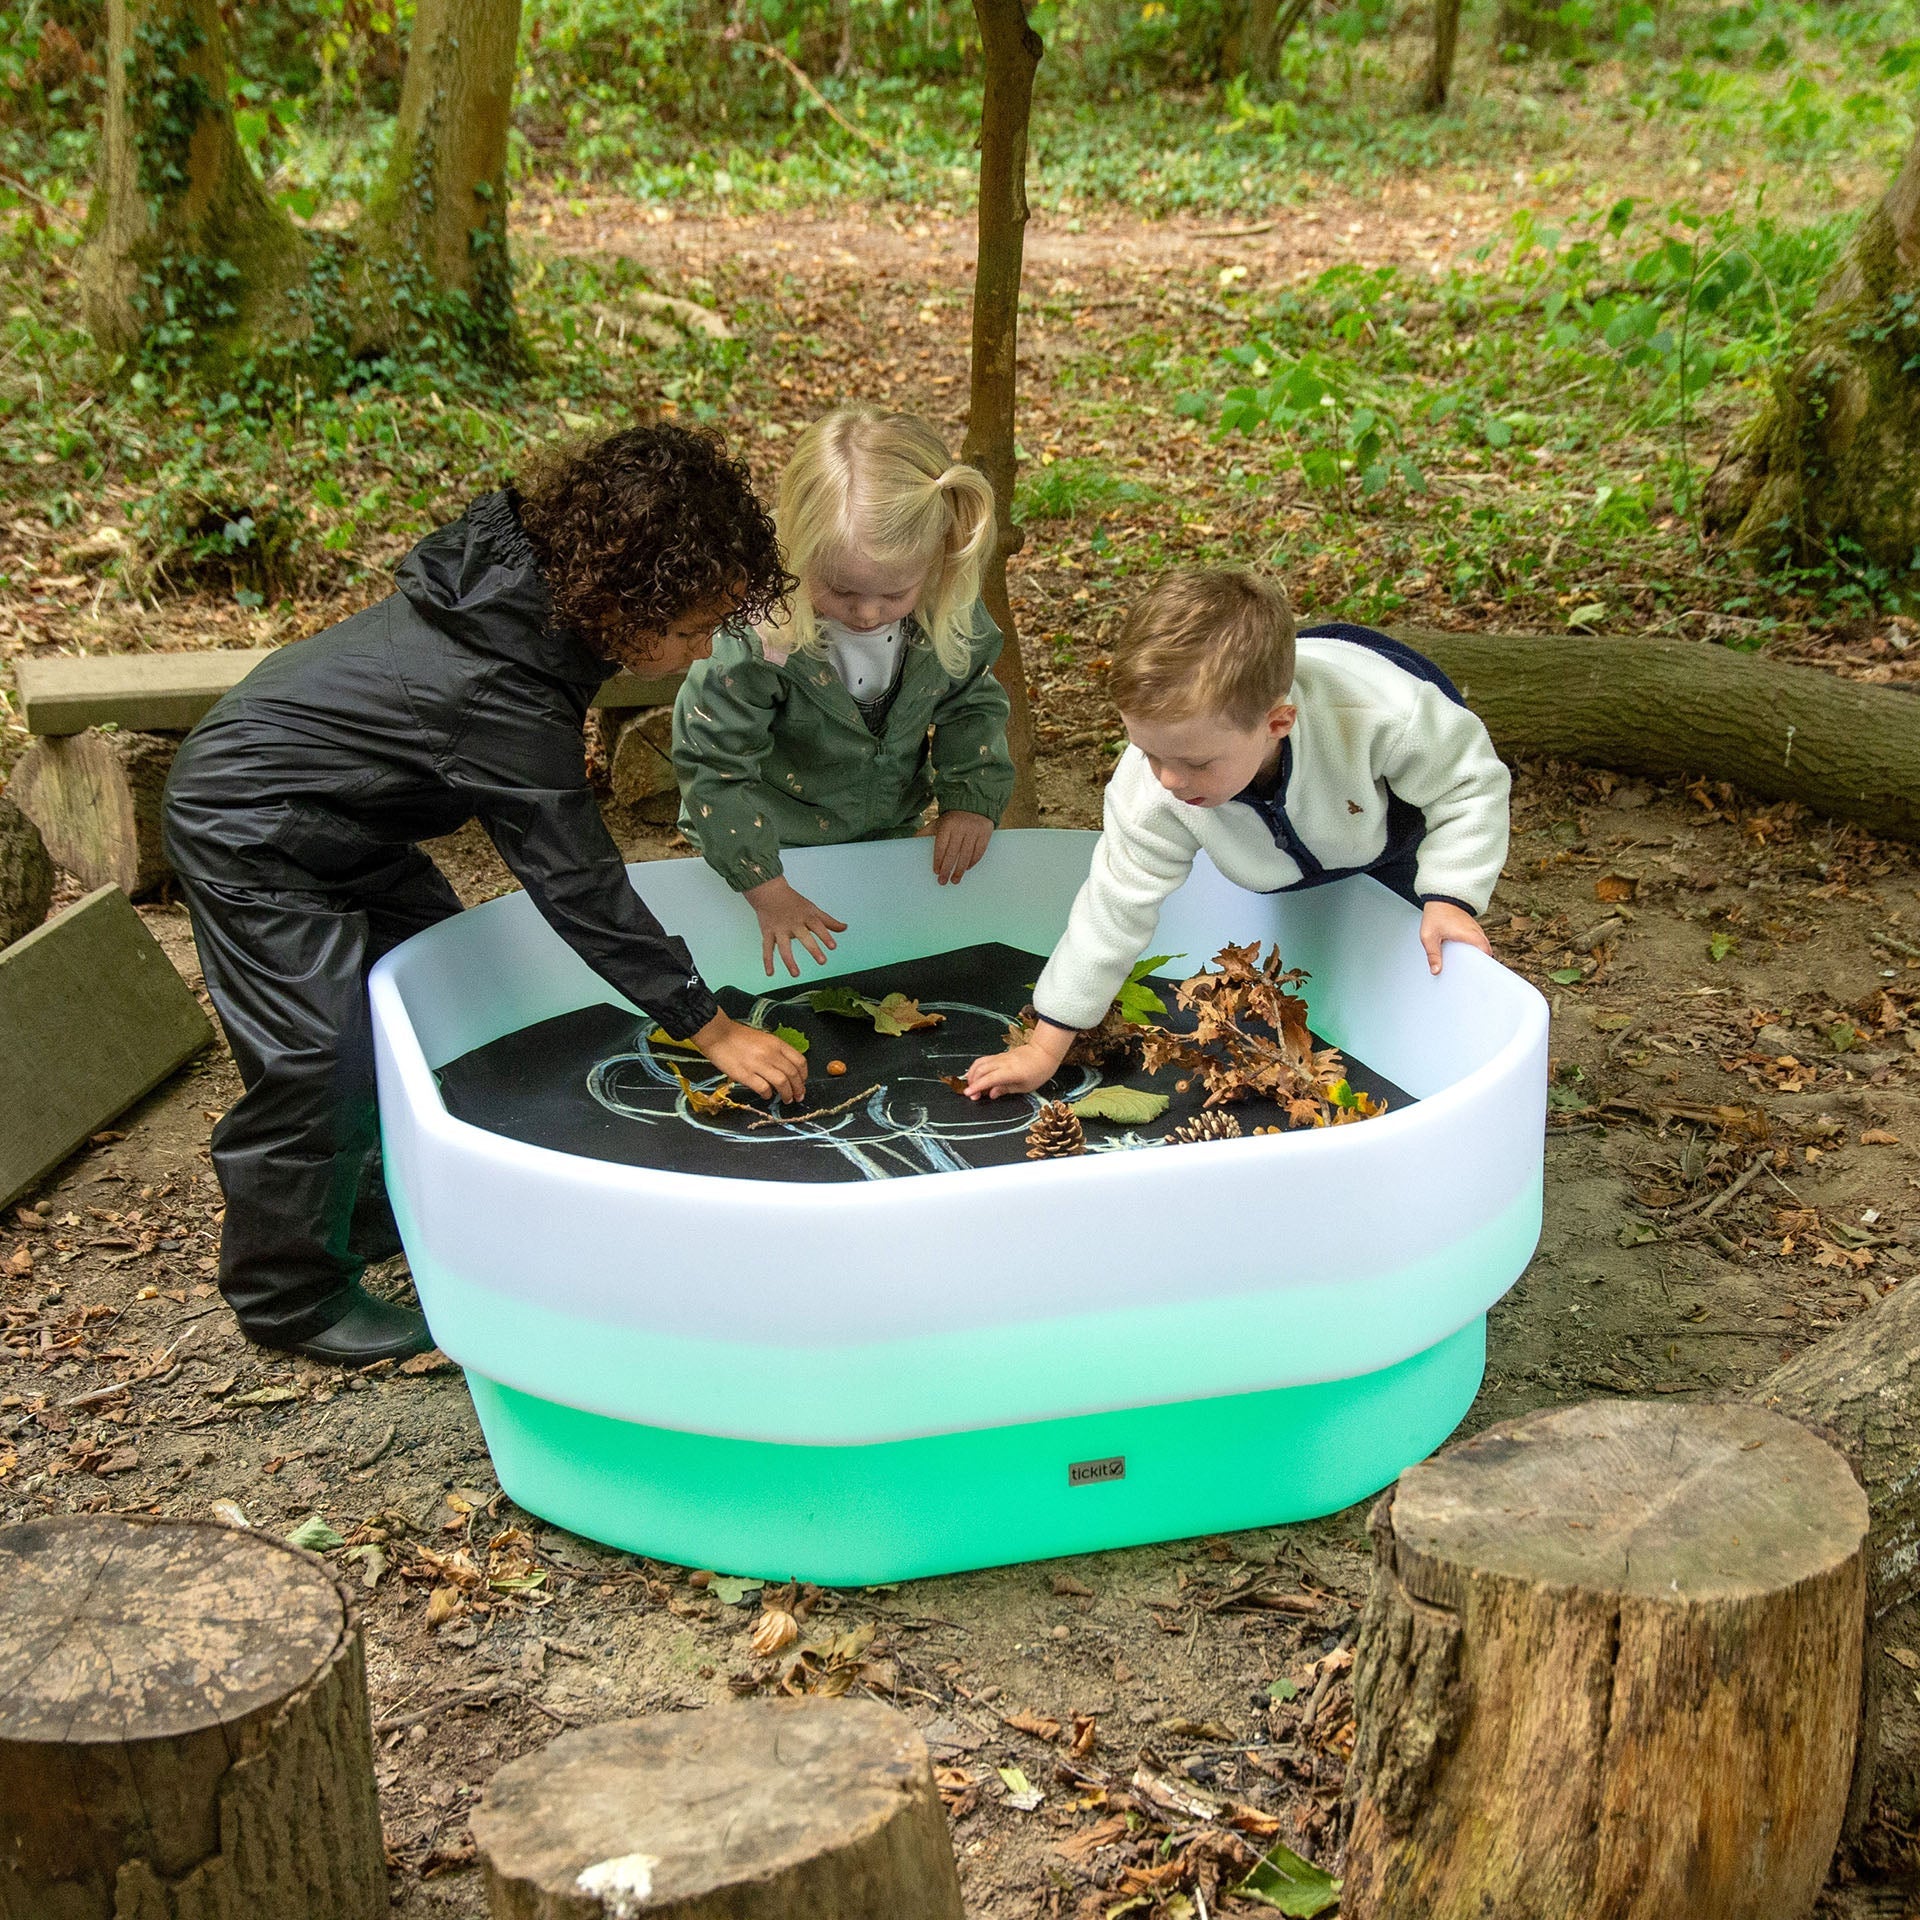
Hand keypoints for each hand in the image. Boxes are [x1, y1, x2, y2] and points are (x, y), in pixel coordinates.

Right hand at [690, 1010, 807, 1104]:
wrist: (718, 1034)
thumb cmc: (739, 1037)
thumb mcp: (764, 1039)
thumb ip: (776, 1052)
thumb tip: (785, 1070)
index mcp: (777, 1044)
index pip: (799, 1061)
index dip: (804, 1075)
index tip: (802, 1082)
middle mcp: (771, 1054)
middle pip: (793, 1074)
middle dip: (798, 1088)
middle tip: (798, 1096)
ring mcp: (758, 1064)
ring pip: (782, 1083)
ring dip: (787, 1094)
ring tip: (786, 1099)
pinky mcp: (745, 1075)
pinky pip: (764, 1088)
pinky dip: (768, 1094)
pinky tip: (767, 1095)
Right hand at [743, 875, 847, 976]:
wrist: (769, 892)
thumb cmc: (794, 902)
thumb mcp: (813, 909)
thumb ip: (828, 921)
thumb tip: (845, 928)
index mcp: (806, 916)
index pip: (818, 926)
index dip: (825, 936)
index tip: (833, 947)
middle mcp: (793, 923)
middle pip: (804, 936)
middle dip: (813, 948)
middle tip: (822, 961)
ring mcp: (779, 929)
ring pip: (783, 946)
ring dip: (789, 961)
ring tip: (796, 974)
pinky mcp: (767, 932)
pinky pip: (767, 948)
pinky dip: (767, 961)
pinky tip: (770, 973)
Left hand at [932, 810, 993, 885]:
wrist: (974, 803)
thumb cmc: (952, 818)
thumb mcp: (939, 822)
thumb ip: (927, 832)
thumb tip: (912, 839)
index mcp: (947, 825)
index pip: (941, 846)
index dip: (938, 860)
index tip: (936, 871)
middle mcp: (961, 828)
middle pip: (953, 853)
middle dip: (947, 869)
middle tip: (943, 881)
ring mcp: (974, 830)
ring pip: (966, 854)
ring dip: (960, 870)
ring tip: (955, 880)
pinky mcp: (985, 833)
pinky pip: (979, 851)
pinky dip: (972, 861)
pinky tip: (966, 868)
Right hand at [966, 1025, 1074, 1099]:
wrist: (1044, 1052)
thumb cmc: (1039, 1071)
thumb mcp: (1025, 1087)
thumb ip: (1006, 1090)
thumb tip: (992, 1093)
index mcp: (1009, 1072)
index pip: (987, 1079)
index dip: (976, 1087)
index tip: (968, 1094)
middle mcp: (1002, 1063)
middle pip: (980, 1070)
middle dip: (972, 1082)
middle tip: (972, 1094)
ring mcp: (1000, 1057)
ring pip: (979, 1063)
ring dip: (972, 1073)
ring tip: (971, 1084)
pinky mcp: (1000, 1055)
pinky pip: (984, 1060)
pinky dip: (977, 1067)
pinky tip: (977, 1074)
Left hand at [1420, 900, 1491, 975]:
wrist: (1441, 898)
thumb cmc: (1436, 915)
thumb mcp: (1429, 936)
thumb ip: (1433, 954)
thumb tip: (1436, 971)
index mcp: (1470, 936)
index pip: (1486, 954)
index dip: (1485, 966)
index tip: (1478, 976)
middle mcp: (1477, 933)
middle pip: (1485, 953)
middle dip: (1479, 965)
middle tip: (1469, 976)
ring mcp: (1476, 930)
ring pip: (1481, 948)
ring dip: (1475, 957)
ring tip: (1465, 970)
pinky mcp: (1472, 929)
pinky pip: (1476, 943)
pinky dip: (1472, 950)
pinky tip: (1462, 957)